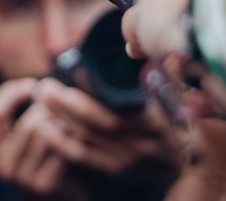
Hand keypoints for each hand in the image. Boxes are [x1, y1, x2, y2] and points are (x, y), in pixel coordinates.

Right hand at [0, 78, 77, 198]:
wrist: (67, 193)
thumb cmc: (48, 155)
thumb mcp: (28, 133)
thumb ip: (24, 108)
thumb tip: (43, 85)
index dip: (9, 94)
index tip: (31, 84)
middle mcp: (1, 167)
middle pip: (25, 124)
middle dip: (48, 109)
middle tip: (64, 103)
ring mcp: (20, 179)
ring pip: (43, 134)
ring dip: (62, 121)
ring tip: (72, 119)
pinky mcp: (41, 185)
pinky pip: (57, 148)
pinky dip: (70, 136)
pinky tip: (77, 134)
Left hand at [32, 78, 182, 184]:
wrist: (185, 170)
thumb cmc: (181, 126)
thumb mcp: (182, 101)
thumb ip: (173, 79)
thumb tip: (169, 55)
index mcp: (158, 123)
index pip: (122, 105)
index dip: (96, 89)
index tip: (73, 68)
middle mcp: (142, 144)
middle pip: (101, 122)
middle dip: (69, 103)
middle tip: (44, 84)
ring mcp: (128, 160)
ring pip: (89, 139)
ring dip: (61, 118)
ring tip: (41, 97)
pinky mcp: (115, 171)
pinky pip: (85, 157)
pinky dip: (62, 143)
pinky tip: (44, 127)